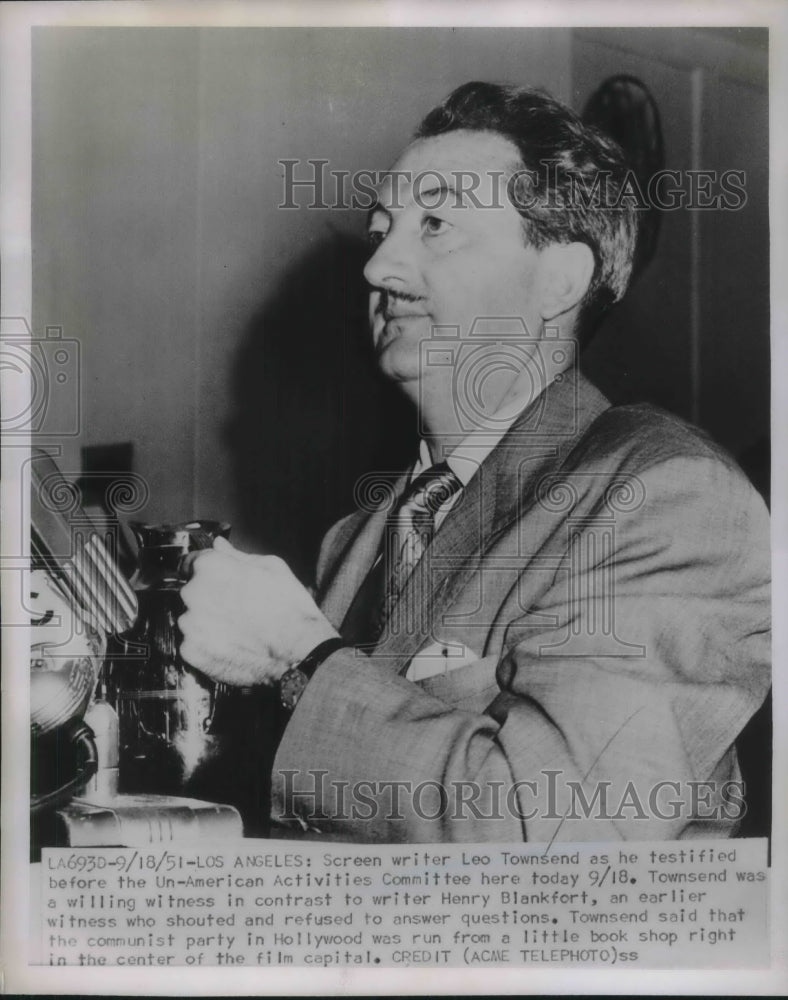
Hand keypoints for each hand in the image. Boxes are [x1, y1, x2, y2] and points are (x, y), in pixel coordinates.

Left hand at [178, 537, 338, 686]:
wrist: (298, 650)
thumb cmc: (288, 607)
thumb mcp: (270, 567)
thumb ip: (236, 555)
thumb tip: (219, 545)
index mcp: (210, 566)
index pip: (189, 563)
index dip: (205, 571)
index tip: (216, 581)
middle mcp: (193, 593)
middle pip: (190, 592)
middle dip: (207, 598)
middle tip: (235, 608)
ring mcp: (189, 625)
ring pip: (190, 620)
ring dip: (205, 623)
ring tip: (236, 630)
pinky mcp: (191, 652)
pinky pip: (192, 645)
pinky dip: (206, 647)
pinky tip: (231, 646)